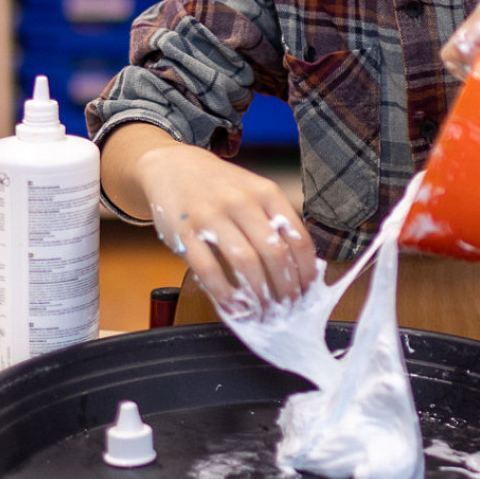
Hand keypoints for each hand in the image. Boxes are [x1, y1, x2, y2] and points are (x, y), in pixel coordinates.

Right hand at [134, 141, 317, 306]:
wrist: (172, 166)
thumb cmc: (220, 187)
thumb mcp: (254, 192)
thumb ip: (274, 222)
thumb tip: (299, 268)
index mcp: (266, 193)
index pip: (297, 237)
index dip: (305, 271)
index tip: (306, 291)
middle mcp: (242, 201)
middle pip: (274, 253)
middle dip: (285, 288)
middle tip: (287, 308)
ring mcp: (212, 216)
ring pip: (245, 262)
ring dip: (258, 294)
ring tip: (263, 311)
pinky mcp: (186, 232)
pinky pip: (208, 269)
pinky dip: (224, 294)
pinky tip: (233, 306)